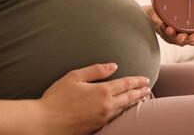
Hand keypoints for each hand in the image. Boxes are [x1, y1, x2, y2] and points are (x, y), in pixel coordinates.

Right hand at [35, 63, 150, 134]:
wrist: (45, 123)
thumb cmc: (56, 98)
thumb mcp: (74, 77)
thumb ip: (95, 70)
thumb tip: (113, 66)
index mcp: (102, 91)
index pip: (125, 84)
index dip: (137, 81)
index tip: (146, 78)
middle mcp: (106, 106)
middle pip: (129, 97)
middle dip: (140, 91)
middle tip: (148, 88)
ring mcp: (103, 119)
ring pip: (124, 109)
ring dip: (135, 102)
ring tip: (141, 98)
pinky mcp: (97, 127)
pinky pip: (116, 118)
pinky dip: (125, 112)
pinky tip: (125, 110)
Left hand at [142, 5, 193, 45]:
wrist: (169, 12)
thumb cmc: (186, 15)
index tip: (193, 37)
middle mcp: (187, 37)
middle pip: (186, 40)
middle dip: (183, 39)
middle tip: (180, 37)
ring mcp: (176, 38)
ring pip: (174, 39)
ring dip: (171, 34)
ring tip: (168, 28)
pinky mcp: (167, 36)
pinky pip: (164, 35)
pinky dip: (163, 30)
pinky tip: (162, 25)